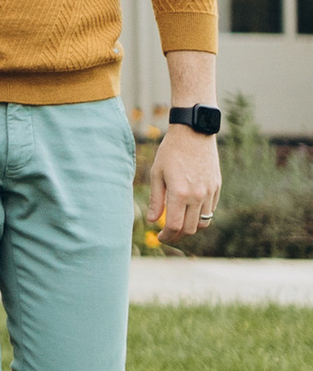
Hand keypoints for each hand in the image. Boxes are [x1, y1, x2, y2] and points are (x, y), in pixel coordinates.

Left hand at [148, 114, 221, 239]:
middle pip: (190, 229)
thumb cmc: (170, 151)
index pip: (174, 226)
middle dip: (177, 236)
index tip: (160, 237)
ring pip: (202, 222)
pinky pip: (210, 210)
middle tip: (167, 235)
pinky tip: (189, 211)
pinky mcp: (217, 187)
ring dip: (190, 228)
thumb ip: (156, 200)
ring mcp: (209, 192)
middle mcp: (197, 196)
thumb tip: (153, 221)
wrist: (194, 132)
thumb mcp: (157, 173)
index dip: (167, 236)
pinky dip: (200, 216)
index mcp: (179, 193)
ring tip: (178, 225)